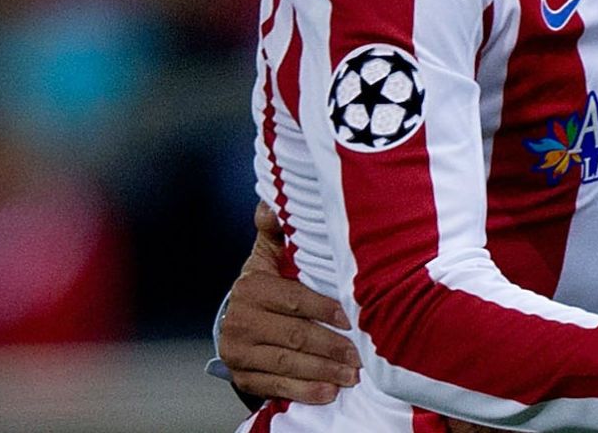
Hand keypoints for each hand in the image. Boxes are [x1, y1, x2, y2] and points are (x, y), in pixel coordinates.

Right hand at [220, 203, 360, 404]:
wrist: (236, 321)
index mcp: (251, 287)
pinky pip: (275, 386)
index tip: (351, 319)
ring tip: (352, 376)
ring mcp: (239, 352)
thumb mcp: (268, 254)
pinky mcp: (242, 376)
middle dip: (330, 347)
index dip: (324, 309)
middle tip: (361, 355)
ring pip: (286, 363)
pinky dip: (304, 391)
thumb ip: (275, 230)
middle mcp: (240, 320)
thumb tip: (271, 204)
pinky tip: (328, 393)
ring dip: (322, 372)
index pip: (293, 299)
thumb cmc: (266, 284)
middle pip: (293, 336)